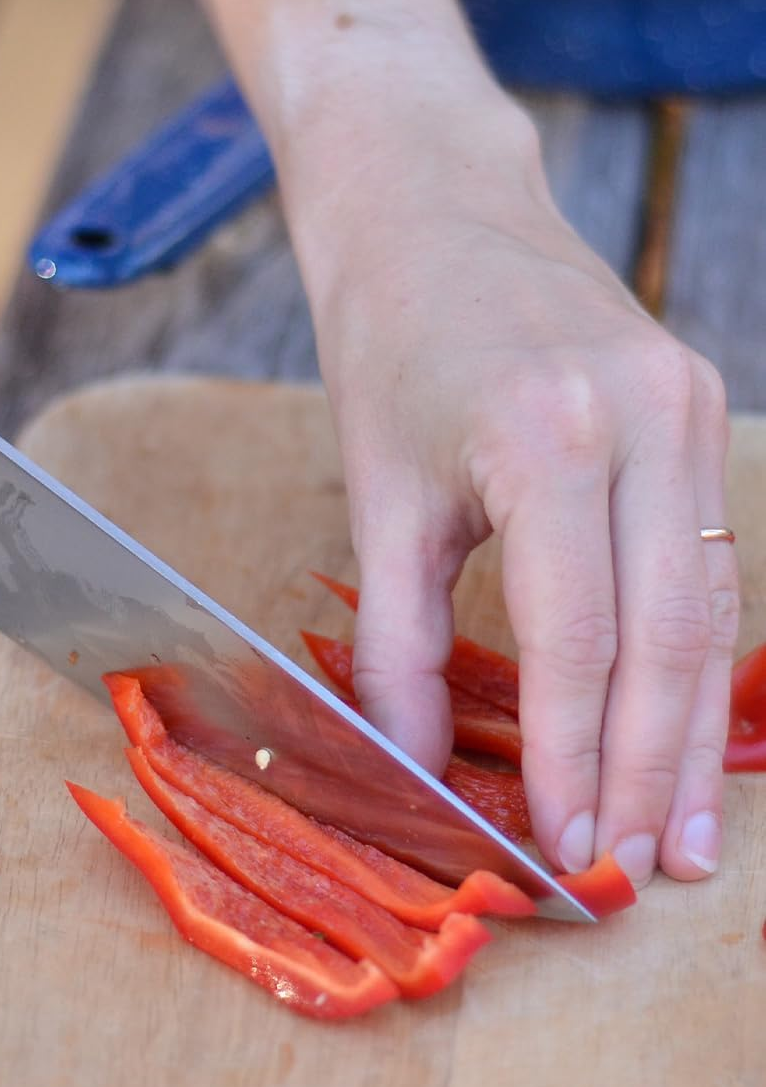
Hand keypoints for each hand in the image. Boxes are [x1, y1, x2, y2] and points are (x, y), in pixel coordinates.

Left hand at [301, 94, 736, 888]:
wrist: (429, 212)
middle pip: (670, 636)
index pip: (581, 640)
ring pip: (709, 602)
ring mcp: (687, 403)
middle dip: (656, 768)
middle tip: (646, 874)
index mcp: (549, 439)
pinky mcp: (697, 399)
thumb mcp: (378, 498)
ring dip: (694, 725)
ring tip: (683, 832)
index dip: (580, 761)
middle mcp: (643, 418)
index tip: (570, 852)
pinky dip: (695, 645)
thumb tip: (422, 767)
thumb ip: (398, 641)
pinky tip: (684, 716)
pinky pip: (708, 547)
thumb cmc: (388, 348)